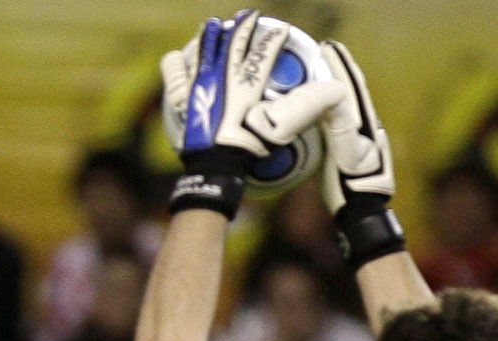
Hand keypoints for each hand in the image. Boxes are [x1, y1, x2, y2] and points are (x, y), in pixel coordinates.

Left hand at [163, 12, 289, 162]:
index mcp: (247, 86)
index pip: (264, 54)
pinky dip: (176, 61)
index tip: (281, 30)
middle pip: (234, 42)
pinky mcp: (180, 95)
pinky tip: (179, 58)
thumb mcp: (278, 132)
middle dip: (243, 25)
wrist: (213, 166)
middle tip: (248, 16)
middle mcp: (222, 78)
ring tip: (214, 25)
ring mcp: (199, 84)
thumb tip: (324, 95)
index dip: (274, 39)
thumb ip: (295, 110)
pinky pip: (173, 68)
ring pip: (204, 47)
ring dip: (210, 34)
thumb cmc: (245, 153)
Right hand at [309, 40, 395, 212]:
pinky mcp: (358, 156)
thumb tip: (334, 92)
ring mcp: (365, 143)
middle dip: (341, 73)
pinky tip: (329, 114)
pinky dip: (336, 110)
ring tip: (328, 76)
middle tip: (328, 54)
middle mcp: (368, 130)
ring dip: (340, 90)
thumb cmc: (351, 189)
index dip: (340, 67)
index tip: (327, 49)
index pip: (350, 88)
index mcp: (364, 126)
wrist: (363, 216)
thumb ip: (340, 123)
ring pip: (350, 108)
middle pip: (353, 94)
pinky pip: (345, 124)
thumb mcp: (344, 154)